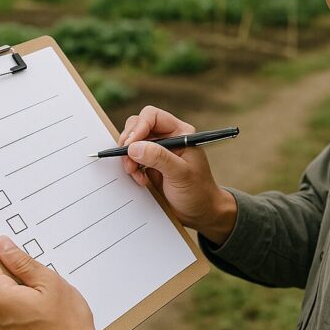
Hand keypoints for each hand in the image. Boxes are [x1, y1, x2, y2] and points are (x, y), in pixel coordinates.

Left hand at [0, 236, 108, 329]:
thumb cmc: (68, 325)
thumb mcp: (50, 282)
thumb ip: (22, 262)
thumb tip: (2, 245)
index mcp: (0, 299)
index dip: (1, 256)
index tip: (16, 257)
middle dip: (16, 283)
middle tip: (42, 291)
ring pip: (3, 304)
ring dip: (19, 302)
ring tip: (45, 311)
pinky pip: (7, 322)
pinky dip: (21, 319)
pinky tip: (41, 324)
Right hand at [118, 105, 236, 243]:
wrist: (200, 212)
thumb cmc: (198, 192)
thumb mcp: (181, 174)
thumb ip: (159, 158)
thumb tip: (134, 147)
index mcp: (180, 133)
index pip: (152, 117)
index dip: (139, 127)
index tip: (130, 145)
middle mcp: (167, 137)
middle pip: (138, 126)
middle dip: (130, 143)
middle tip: (129, 162)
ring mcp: (157, 151)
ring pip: (132, 142)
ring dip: (128, 157)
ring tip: (135, 173)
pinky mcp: (149, 164)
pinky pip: (132, 158)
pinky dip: (131, 167)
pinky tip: (140, 180)